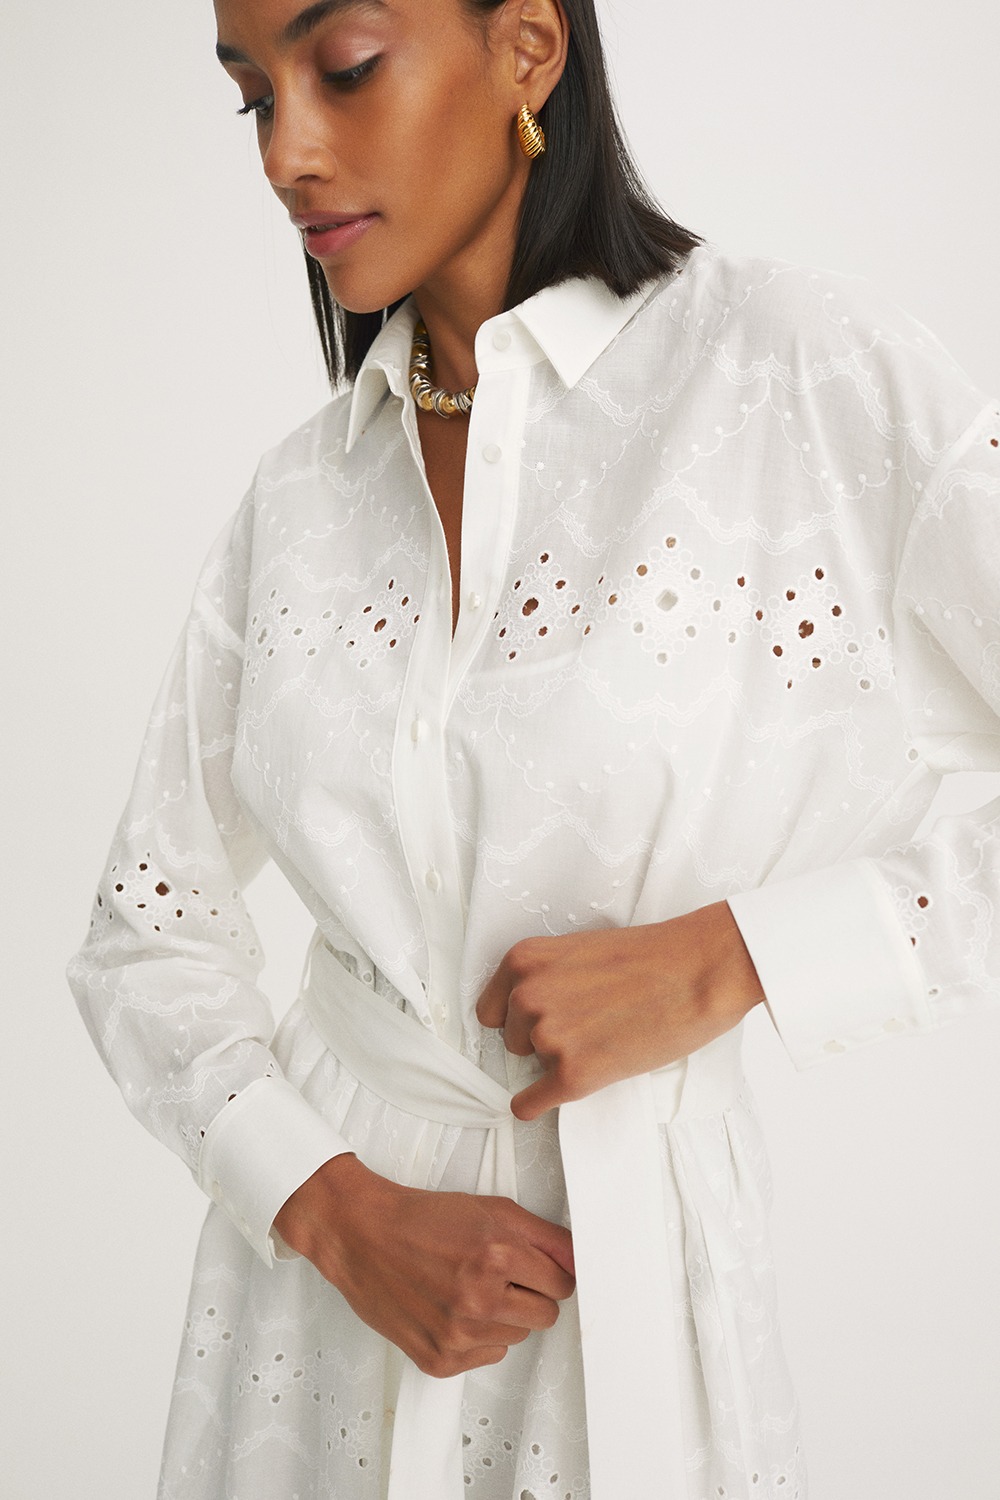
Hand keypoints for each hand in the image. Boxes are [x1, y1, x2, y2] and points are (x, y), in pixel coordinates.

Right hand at [273, 1154, 575, 1376]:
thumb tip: (582, 1260)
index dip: (548, 1272)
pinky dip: (476, 1338)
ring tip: (468, 1288)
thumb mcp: (492, 1209)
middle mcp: (479, 1298)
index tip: (532, 1267)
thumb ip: (545, 1237)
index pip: (564, 1284)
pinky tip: (451, 1309)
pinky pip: (487, 1357)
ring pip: (517, 1337)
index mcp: (497, 1254)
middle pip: (546, 1316)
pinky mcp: (440, 1360)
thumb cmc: (423, 1218)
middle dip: (530, 1295)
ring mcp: (458, 1334)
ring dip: (502, 1316)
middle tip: (499, 1275)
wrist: (362, 1236)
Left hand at [476, 901, 763, 1120]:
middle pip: (511, 1040)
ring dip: (559, 1063)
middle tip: (589, 1027)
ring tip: (603, 1042)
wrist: (698, 971)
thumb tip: (530, 1014)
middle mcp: (526, 997)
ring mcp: (549, 1037)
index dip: (518, 1019)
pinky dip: (535, 1105)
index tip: (540, 1023)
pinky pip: (530, 1104)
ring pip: (530, 1067)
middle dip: (543, 1039)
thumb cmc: (651, 958)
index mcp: (524, 960)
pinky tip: (543, 1101)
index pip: (490, 1010)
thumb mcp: (580, 951)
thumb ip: (548, 977)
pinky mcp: (573, 1074)